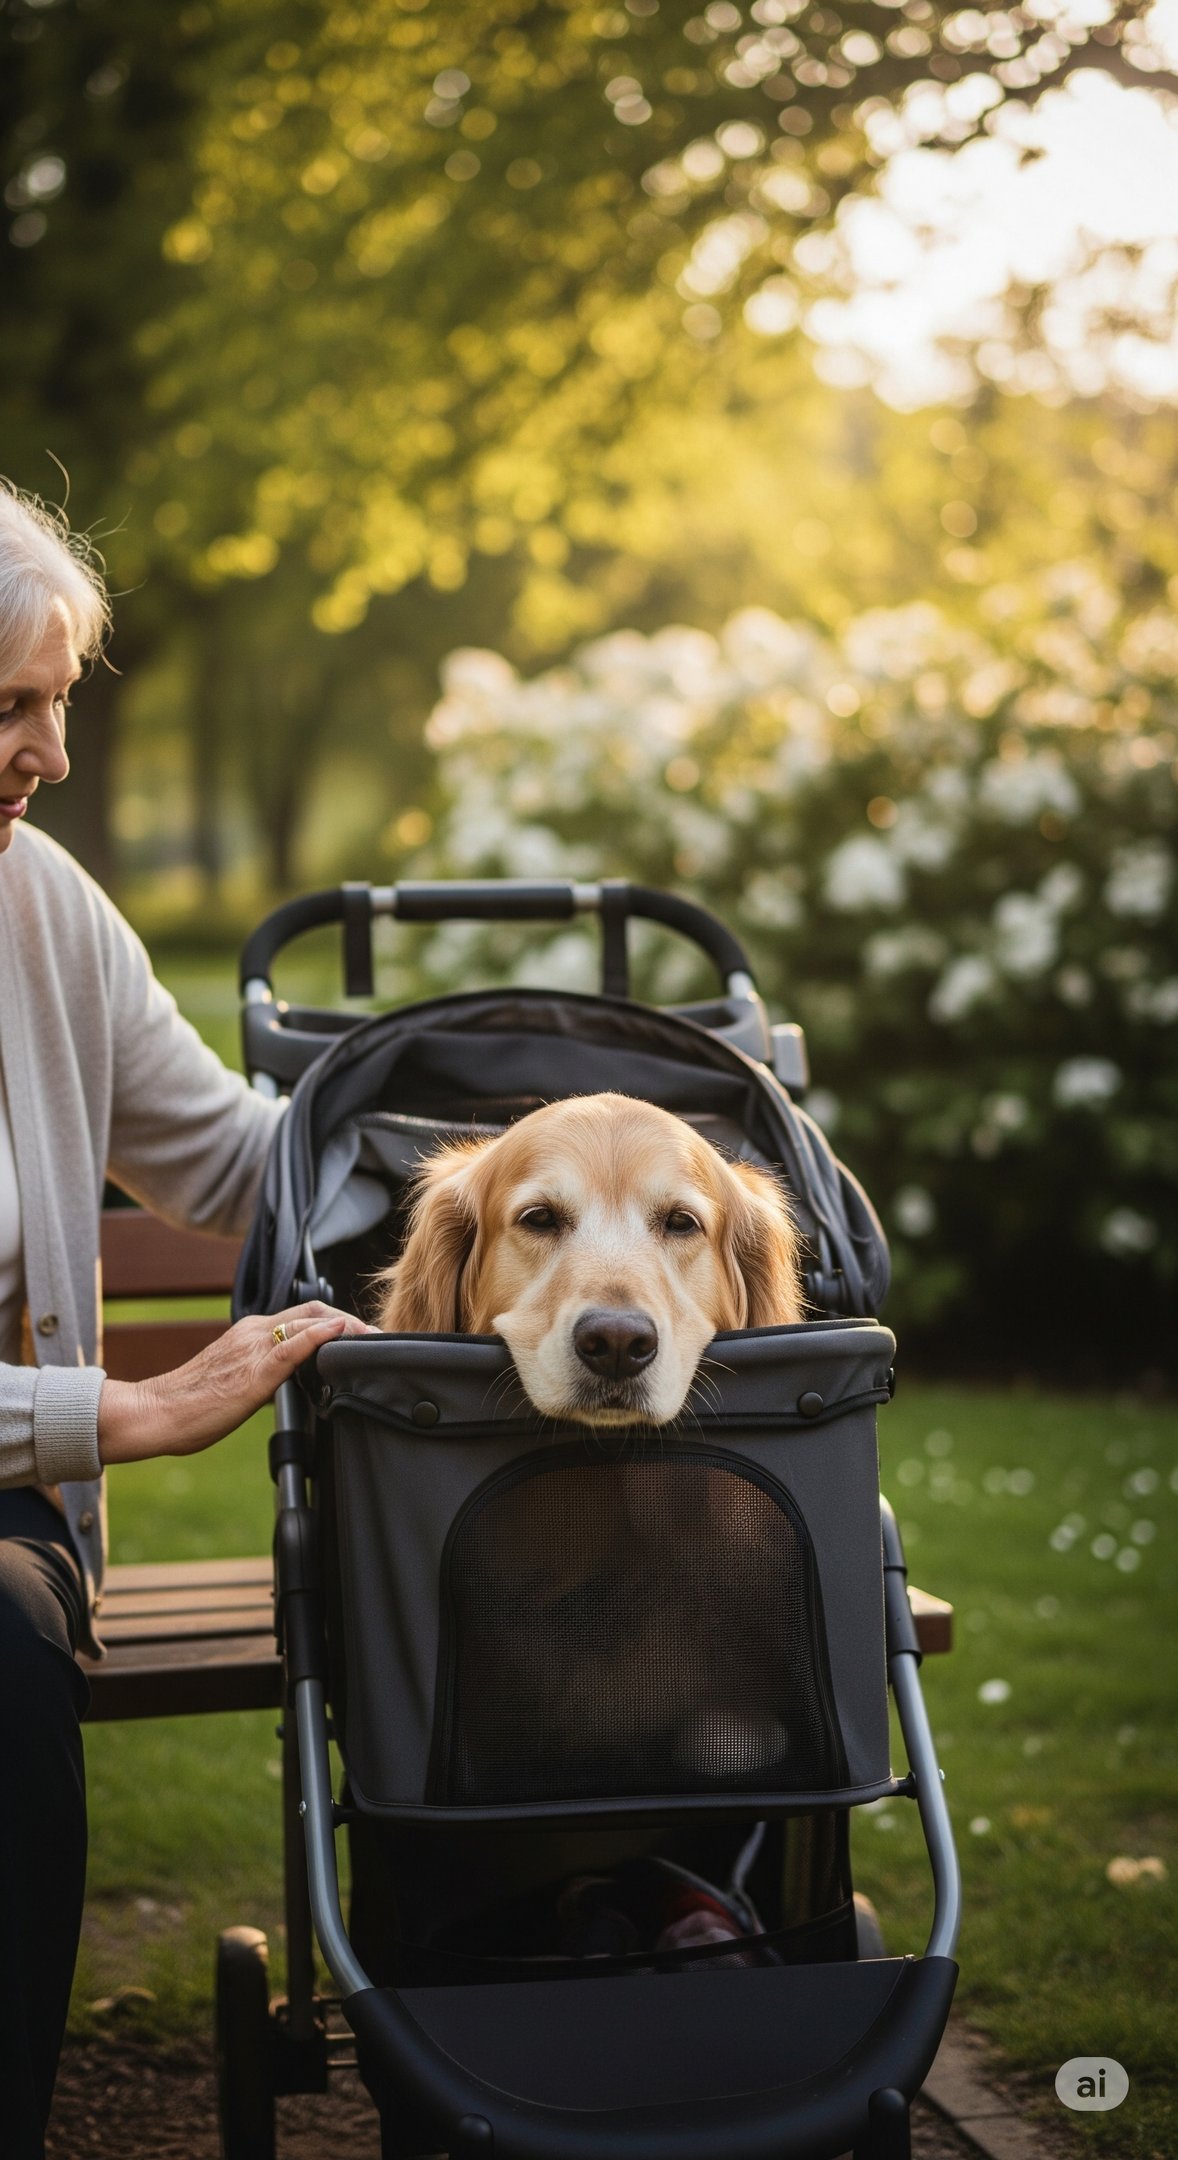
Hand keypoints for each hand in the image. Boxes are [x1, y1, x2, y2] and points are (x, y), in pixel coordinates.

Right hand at [98, 1302, 374, 1465]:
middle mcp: (253, 1331)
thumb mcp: (236, 1381)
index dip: (338, 1321)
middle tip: (379, 1339)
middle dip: (351, 1321)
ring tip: (374, 1340)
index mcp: (249, 1332)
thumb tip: (296, 1384)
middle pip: (314, 1311)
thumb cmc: (191, 1405)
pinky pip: (292, 1346)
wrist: (156, 1413)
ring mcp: (253, 1348)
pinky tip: (341, 1334)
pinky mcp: (253, 1371)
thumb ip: (265, 1374)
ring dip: (347, 1327)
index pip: (303, 1315)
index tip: (362, 1337)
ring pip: (308, 1321)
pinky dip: (321, 1335)